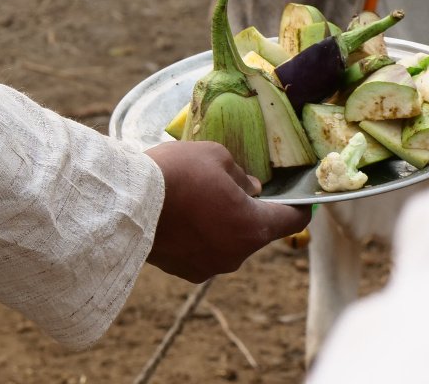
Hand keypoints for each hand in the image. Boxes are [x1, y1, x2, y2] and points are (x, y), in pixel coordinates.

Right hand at [144, 141, 308, 281]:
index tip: (301, 197)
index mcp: (253, 226)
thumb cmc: (177, 173)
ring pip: (226, 242)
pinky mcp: (184, 271)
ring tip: (193, 201)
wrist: (126, 203)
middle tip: (224, 188)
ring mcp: (210, 267)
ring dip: (219, 225)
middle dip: (245, 211)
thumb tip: (251, 189)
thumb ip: (240, 174)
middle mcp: (237, 255)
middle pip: (254, 231)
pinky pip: (201, 252)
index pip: (293, 220)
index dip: (300, 206)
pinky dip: (196, 237)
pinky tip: (176, 217)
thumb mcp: (215, 156)